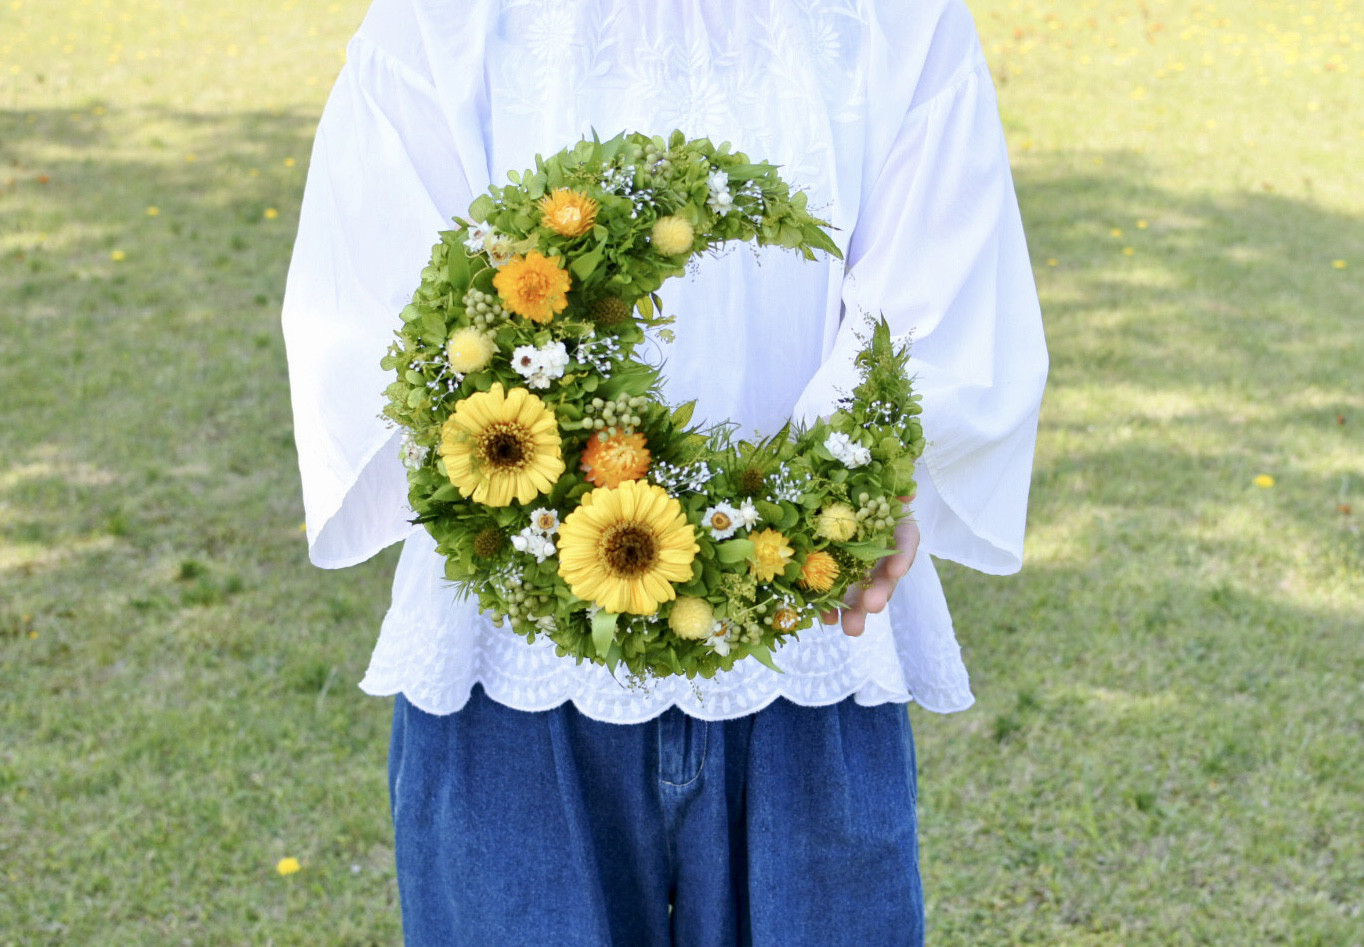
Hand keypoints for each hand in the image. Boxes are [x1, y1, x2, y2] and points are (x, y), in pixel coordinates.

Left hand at [820, 496, 918, 636]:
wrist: (838, 490)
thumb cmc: (859, 482)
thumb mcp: (874, 478)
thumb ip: (891, 484)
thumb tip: (906, 493)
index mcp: (893, 526)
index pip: (905, 541)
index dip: (902, 555)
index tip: (897, 570)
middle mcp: (879, 551)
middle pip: (884, 576)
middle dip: (879, 593)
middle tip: (872, 607)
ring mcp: (857, 567)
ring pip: (861, 592)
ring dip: (857, 611)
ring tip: (851, 628)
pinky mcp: (833, 575)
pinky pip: (834, 593)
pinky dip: (830, 607)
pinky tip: (825, 618)